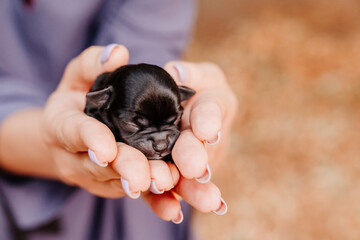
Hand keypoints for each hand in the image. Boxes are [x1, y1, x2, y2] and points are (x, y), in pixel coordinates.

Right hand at [41, 45, 161, 197]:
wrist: (72, 129)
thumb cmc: (77, 97)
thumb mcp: (79, 75)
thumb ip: (93, 63)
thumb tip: (118, 52)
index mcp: (62, 125)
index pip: (74, 131)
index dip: (90, 139)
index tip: (107, 148)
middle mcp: (75, 156)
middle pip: (100, 165)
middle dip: (123, 169)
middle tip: (143, 176)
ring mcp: (95, 174)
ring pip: (119, 181)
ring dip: (142, 185)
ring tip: (164, 185)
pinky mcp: (113, 184)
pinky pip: (133, 191)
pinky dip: (153, 199)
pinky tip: (173, 206)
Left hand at [142, 61, 236, 221]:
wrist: (176, 112)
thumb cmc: (189, 85)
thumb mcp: (195, 73)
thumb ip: (191, 73)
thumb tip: (176, 72)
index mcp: (213, 105)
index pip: (213, 109)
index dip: (209, 120)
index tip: (206, 131)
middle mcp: (207, 135)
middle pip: (202, 146)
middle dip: (197, 156)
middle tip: (195, 168)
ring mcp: (194, 159)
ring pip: (192, 174)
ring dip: (194, 188)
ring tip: (200, 202)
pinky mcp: (177, 176)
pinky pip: (173, 188)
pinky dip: (171, 202)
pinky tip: (172, 213)